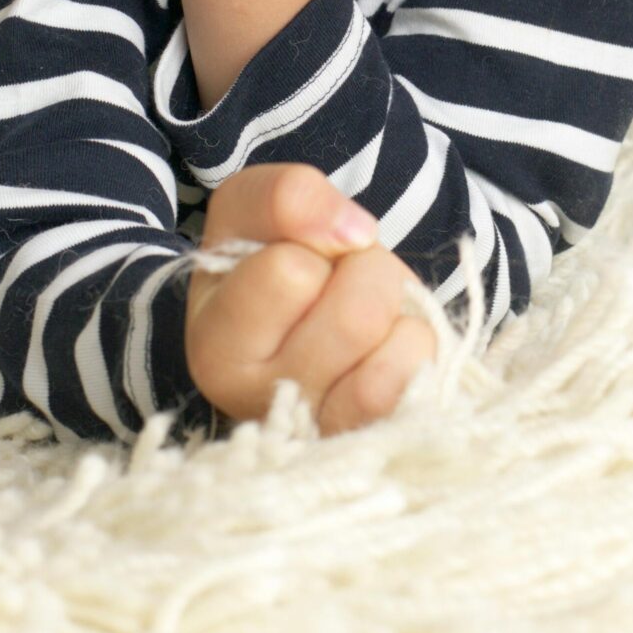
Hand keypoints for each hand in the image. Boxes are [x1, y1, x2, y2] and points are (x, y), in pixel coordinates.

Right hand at [184, 162, 439, 434]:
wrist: (303, 313)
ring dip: (392, 308)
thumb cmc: (268, 262)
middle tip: (338, 281)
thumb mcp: (253, 208)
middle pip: (356, 314)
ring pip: (392, 347)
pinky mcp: (373, 437)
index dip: (310, 244)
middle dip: (363, 271)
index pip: (289, 272)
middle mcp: (260, 404)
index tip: (297, 256)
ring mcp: (320, 431)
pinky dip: (413, 343)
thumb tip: (353, 232)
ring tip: (359, 314)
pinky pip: (417, 379)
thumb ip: (288, 196)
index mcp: (215, 347)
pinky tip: (382, 347)